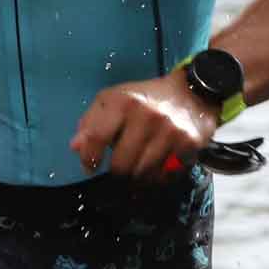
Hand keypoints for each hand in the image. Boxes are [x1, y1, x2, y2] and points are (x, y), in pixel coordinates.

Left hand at [70, 73, 216, 180]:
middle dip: (117, 170)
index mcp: (123, 102)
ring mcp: (169, 131)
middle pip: (120, 165)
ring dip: (138, 176)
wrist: (192, 92)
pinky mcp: (188, 144)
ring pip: (142, 175)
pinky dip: (157, 176)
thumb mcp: (114, 100)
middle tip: (121, 166)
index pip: (96, 138)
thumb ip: (91, 122)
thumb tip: (76, 148)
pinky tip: (158, 164)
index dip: (89, 158)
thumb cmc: (145, 99)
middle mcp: (146, 116)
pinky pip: (165, 175)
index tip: (90, 166)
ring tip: (140, 164)